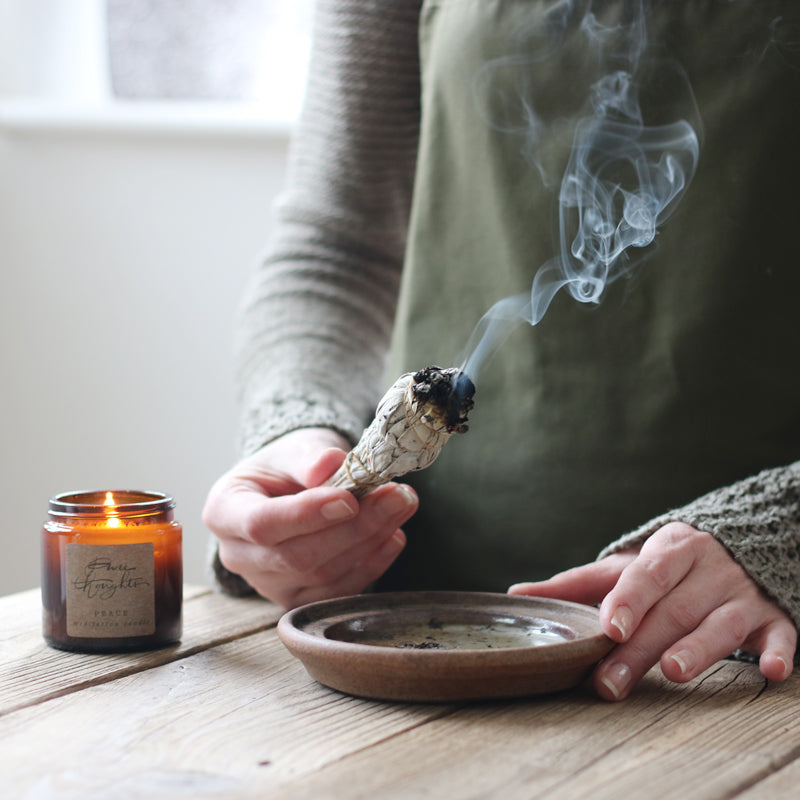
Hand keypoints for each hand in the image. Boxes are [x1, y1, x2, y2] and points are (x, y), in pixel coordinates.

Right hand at [203, 428, 416, 608]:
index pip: (262, 523)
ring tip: (402, 506)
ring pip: (323, 576)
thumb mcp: (294, 448)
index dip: (307, 515)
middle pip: (297, 555)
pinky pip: (338, 592)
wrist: (289, 490)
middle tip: (397, 496)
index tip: (350, 499)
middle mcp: (238, 556)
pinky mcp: (298, 600)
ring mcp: (267, 584)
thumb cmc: (287, 466)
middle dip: (354, 527)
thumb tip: (330, 465)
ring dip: (370, 542)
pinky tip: (393, 536)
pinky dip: (372, 565)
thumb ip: (309, 456)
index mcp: (224, 512)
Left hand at [509, 523, 796, 699]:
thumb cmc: (667, 567)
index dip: (627, 600)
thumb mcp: (625, 568)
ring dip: (700, 648)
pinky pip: (782, 634)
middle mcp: (708, 569)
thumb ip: (576, 583)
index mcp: (670, 550)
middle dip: (641, 648)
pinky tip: (772, 671)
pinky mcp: (773, 617)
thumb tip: (516, 594)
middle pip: (672, 611)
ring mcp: (743, 594)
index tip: (608, 628)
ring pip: (721, 623)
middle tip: (610, 684)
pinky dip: (778, 651)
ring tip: (674, 672)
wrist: (739, 548)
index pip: (646, 575)